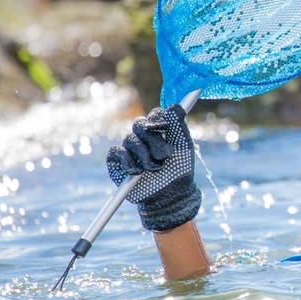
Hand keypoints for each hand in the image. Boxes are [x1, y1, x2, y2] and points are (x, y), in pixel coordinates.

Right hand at [106, 104, 200, 231]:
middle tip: (166, 155)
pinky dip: (127, 161)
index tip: (165, 128)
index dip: (158, 119)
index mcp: (159, 129)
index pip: (154, 114)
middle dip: (154, 141)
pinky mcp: (117, 161)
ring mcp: (129, 148)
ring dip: (145, 156)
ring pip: (130, 140)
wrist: (170, 194)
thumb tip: (175, 105)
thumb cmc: (179, 169)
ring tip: (156, 168)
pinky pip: (116, 152)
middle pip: (139, 125)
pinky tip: (137, 172)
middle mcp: (142, 136)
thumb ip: (179, 125)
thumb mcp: (184, 146)